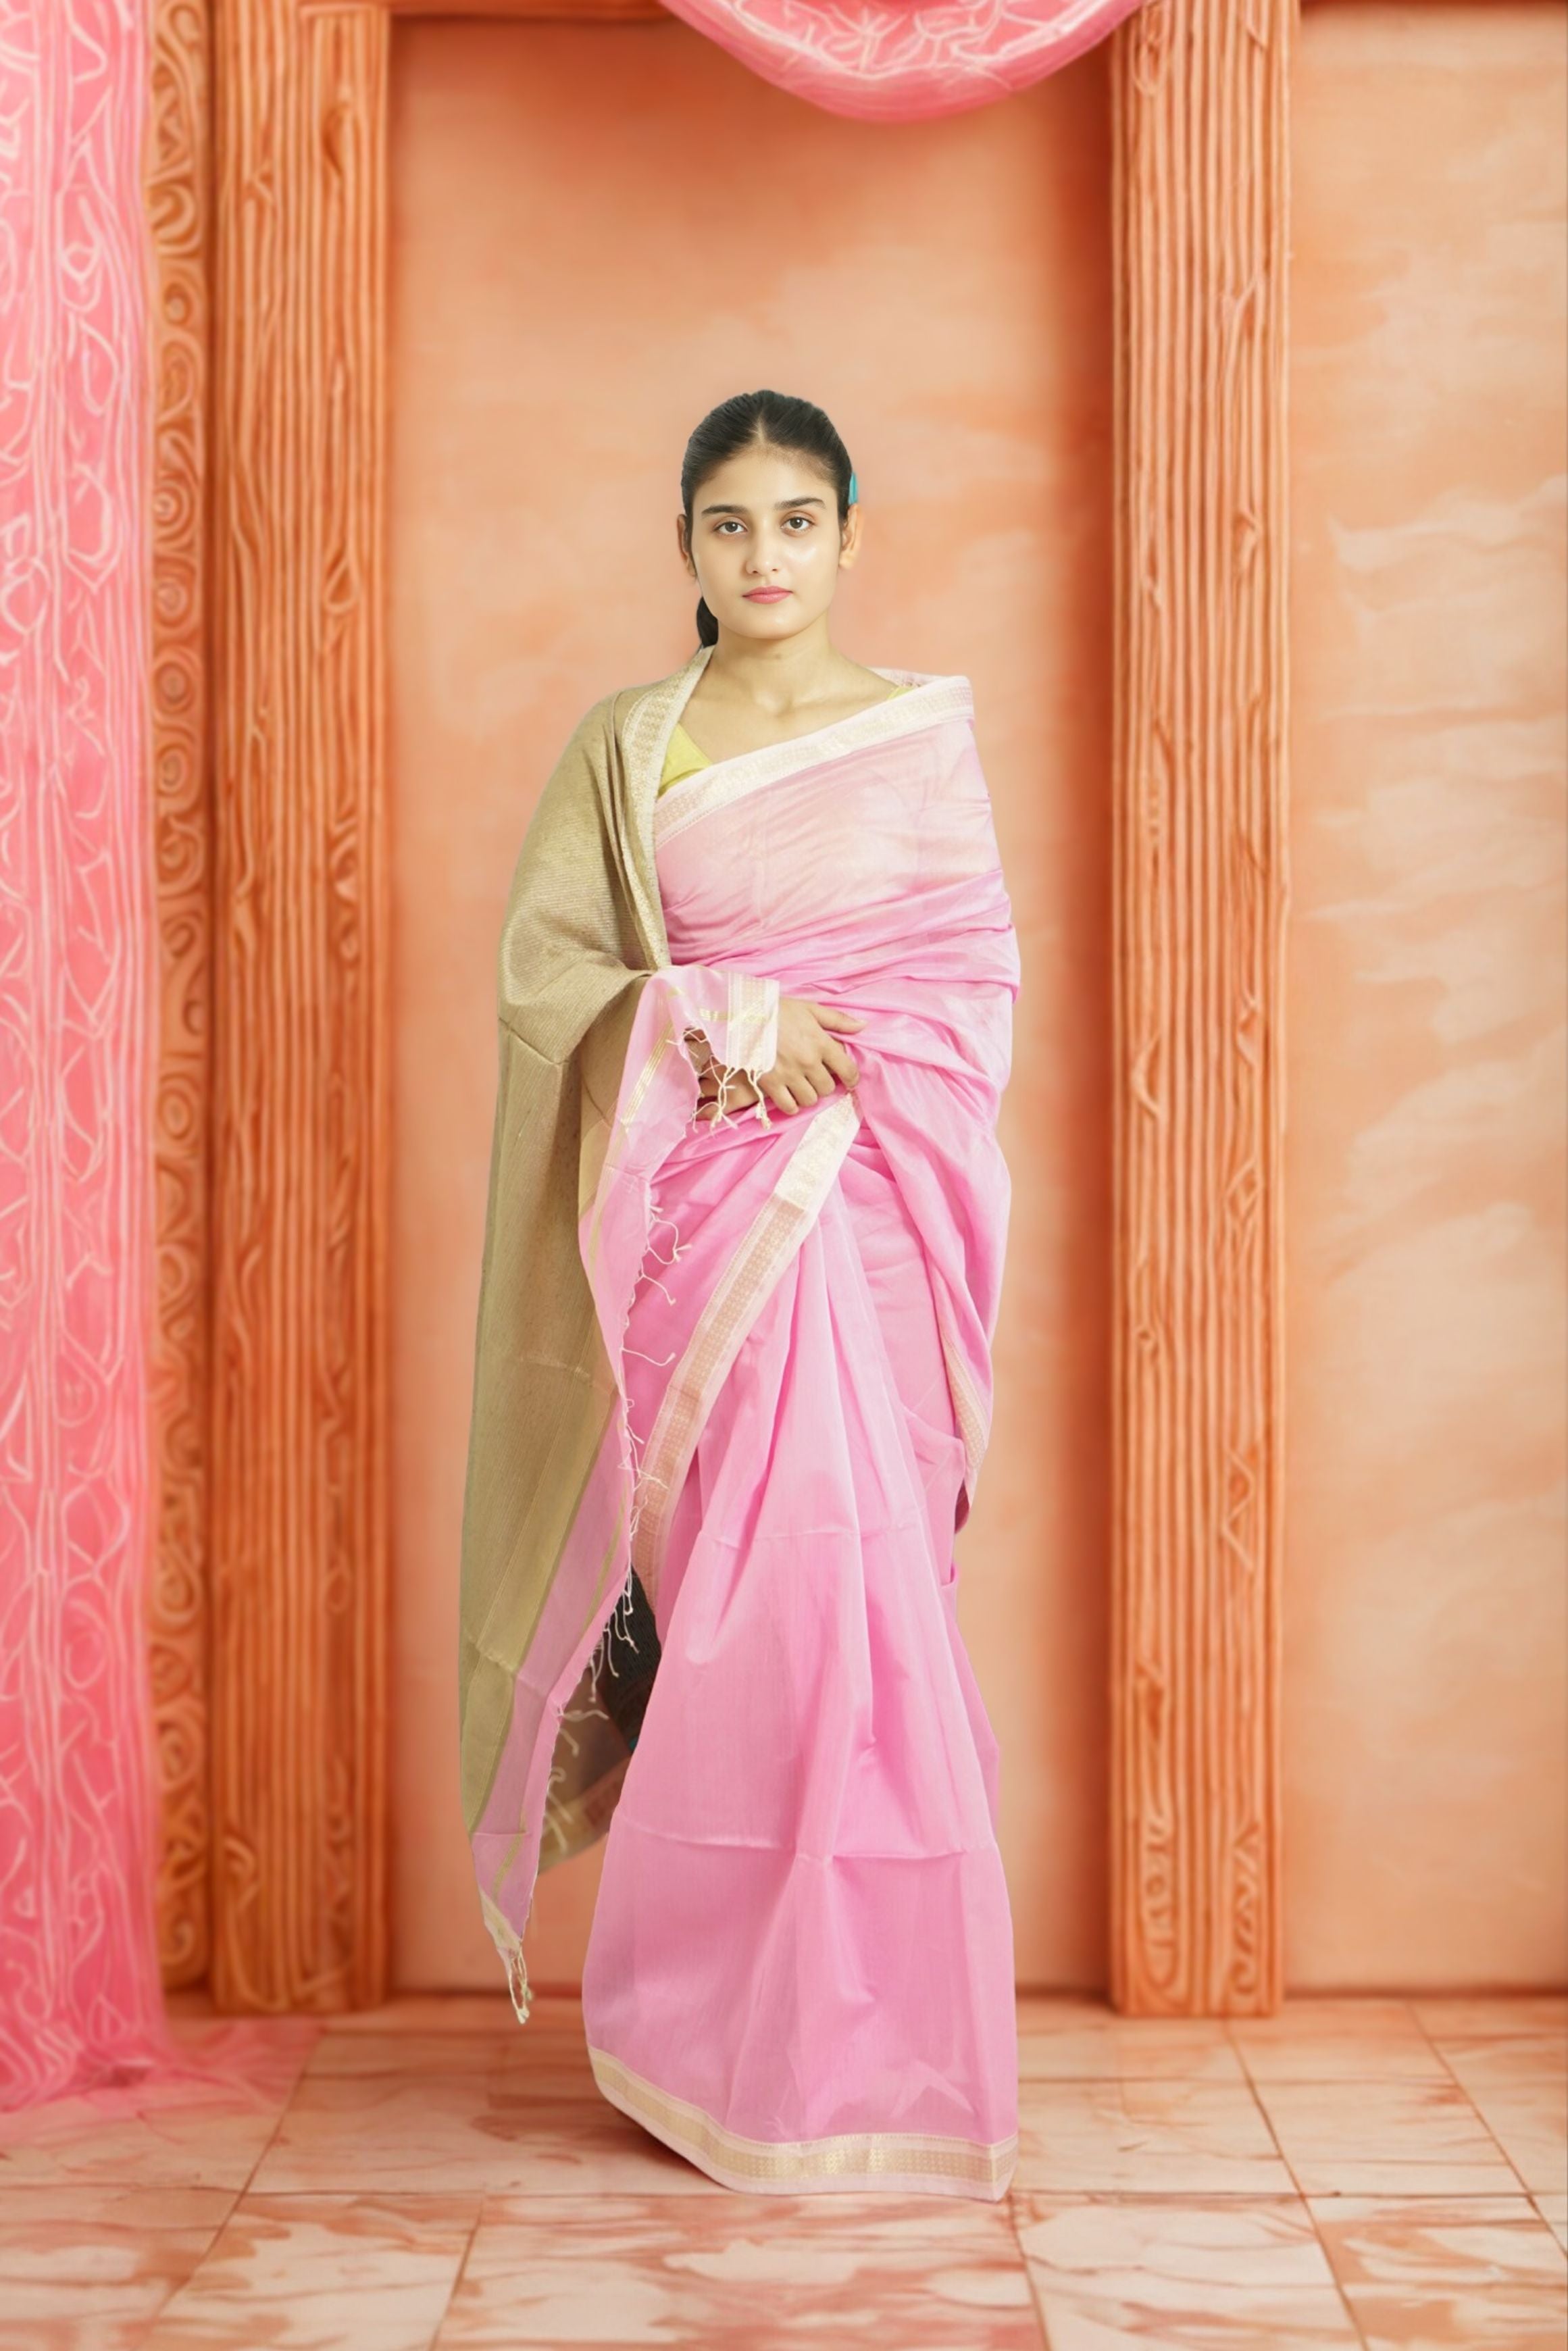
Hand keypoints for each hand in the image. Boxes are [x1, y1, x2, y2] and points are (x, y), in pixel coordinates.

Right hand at [695, 997, 864, 1122]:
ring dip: (808, 1095)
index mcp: (821, 1042)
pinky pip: (789, 1106)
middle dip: (824, 1084)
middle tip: (816, 1077)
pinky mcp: (771, 1084)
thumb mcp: (810, 1009)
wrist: (743, 1014)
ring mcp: (789, 1075)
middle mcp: (808, 1062)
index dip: (852, 1079)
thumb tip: (863, 1027)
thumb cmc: (777, 1010)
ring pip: (810, 1100)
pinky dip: (791, 1105)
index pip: (847, 1070)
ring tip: (802, 1086)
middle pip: (827, 1088)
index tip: (849, 1081)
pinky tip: (789, 1096)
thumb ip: (837, 1020)